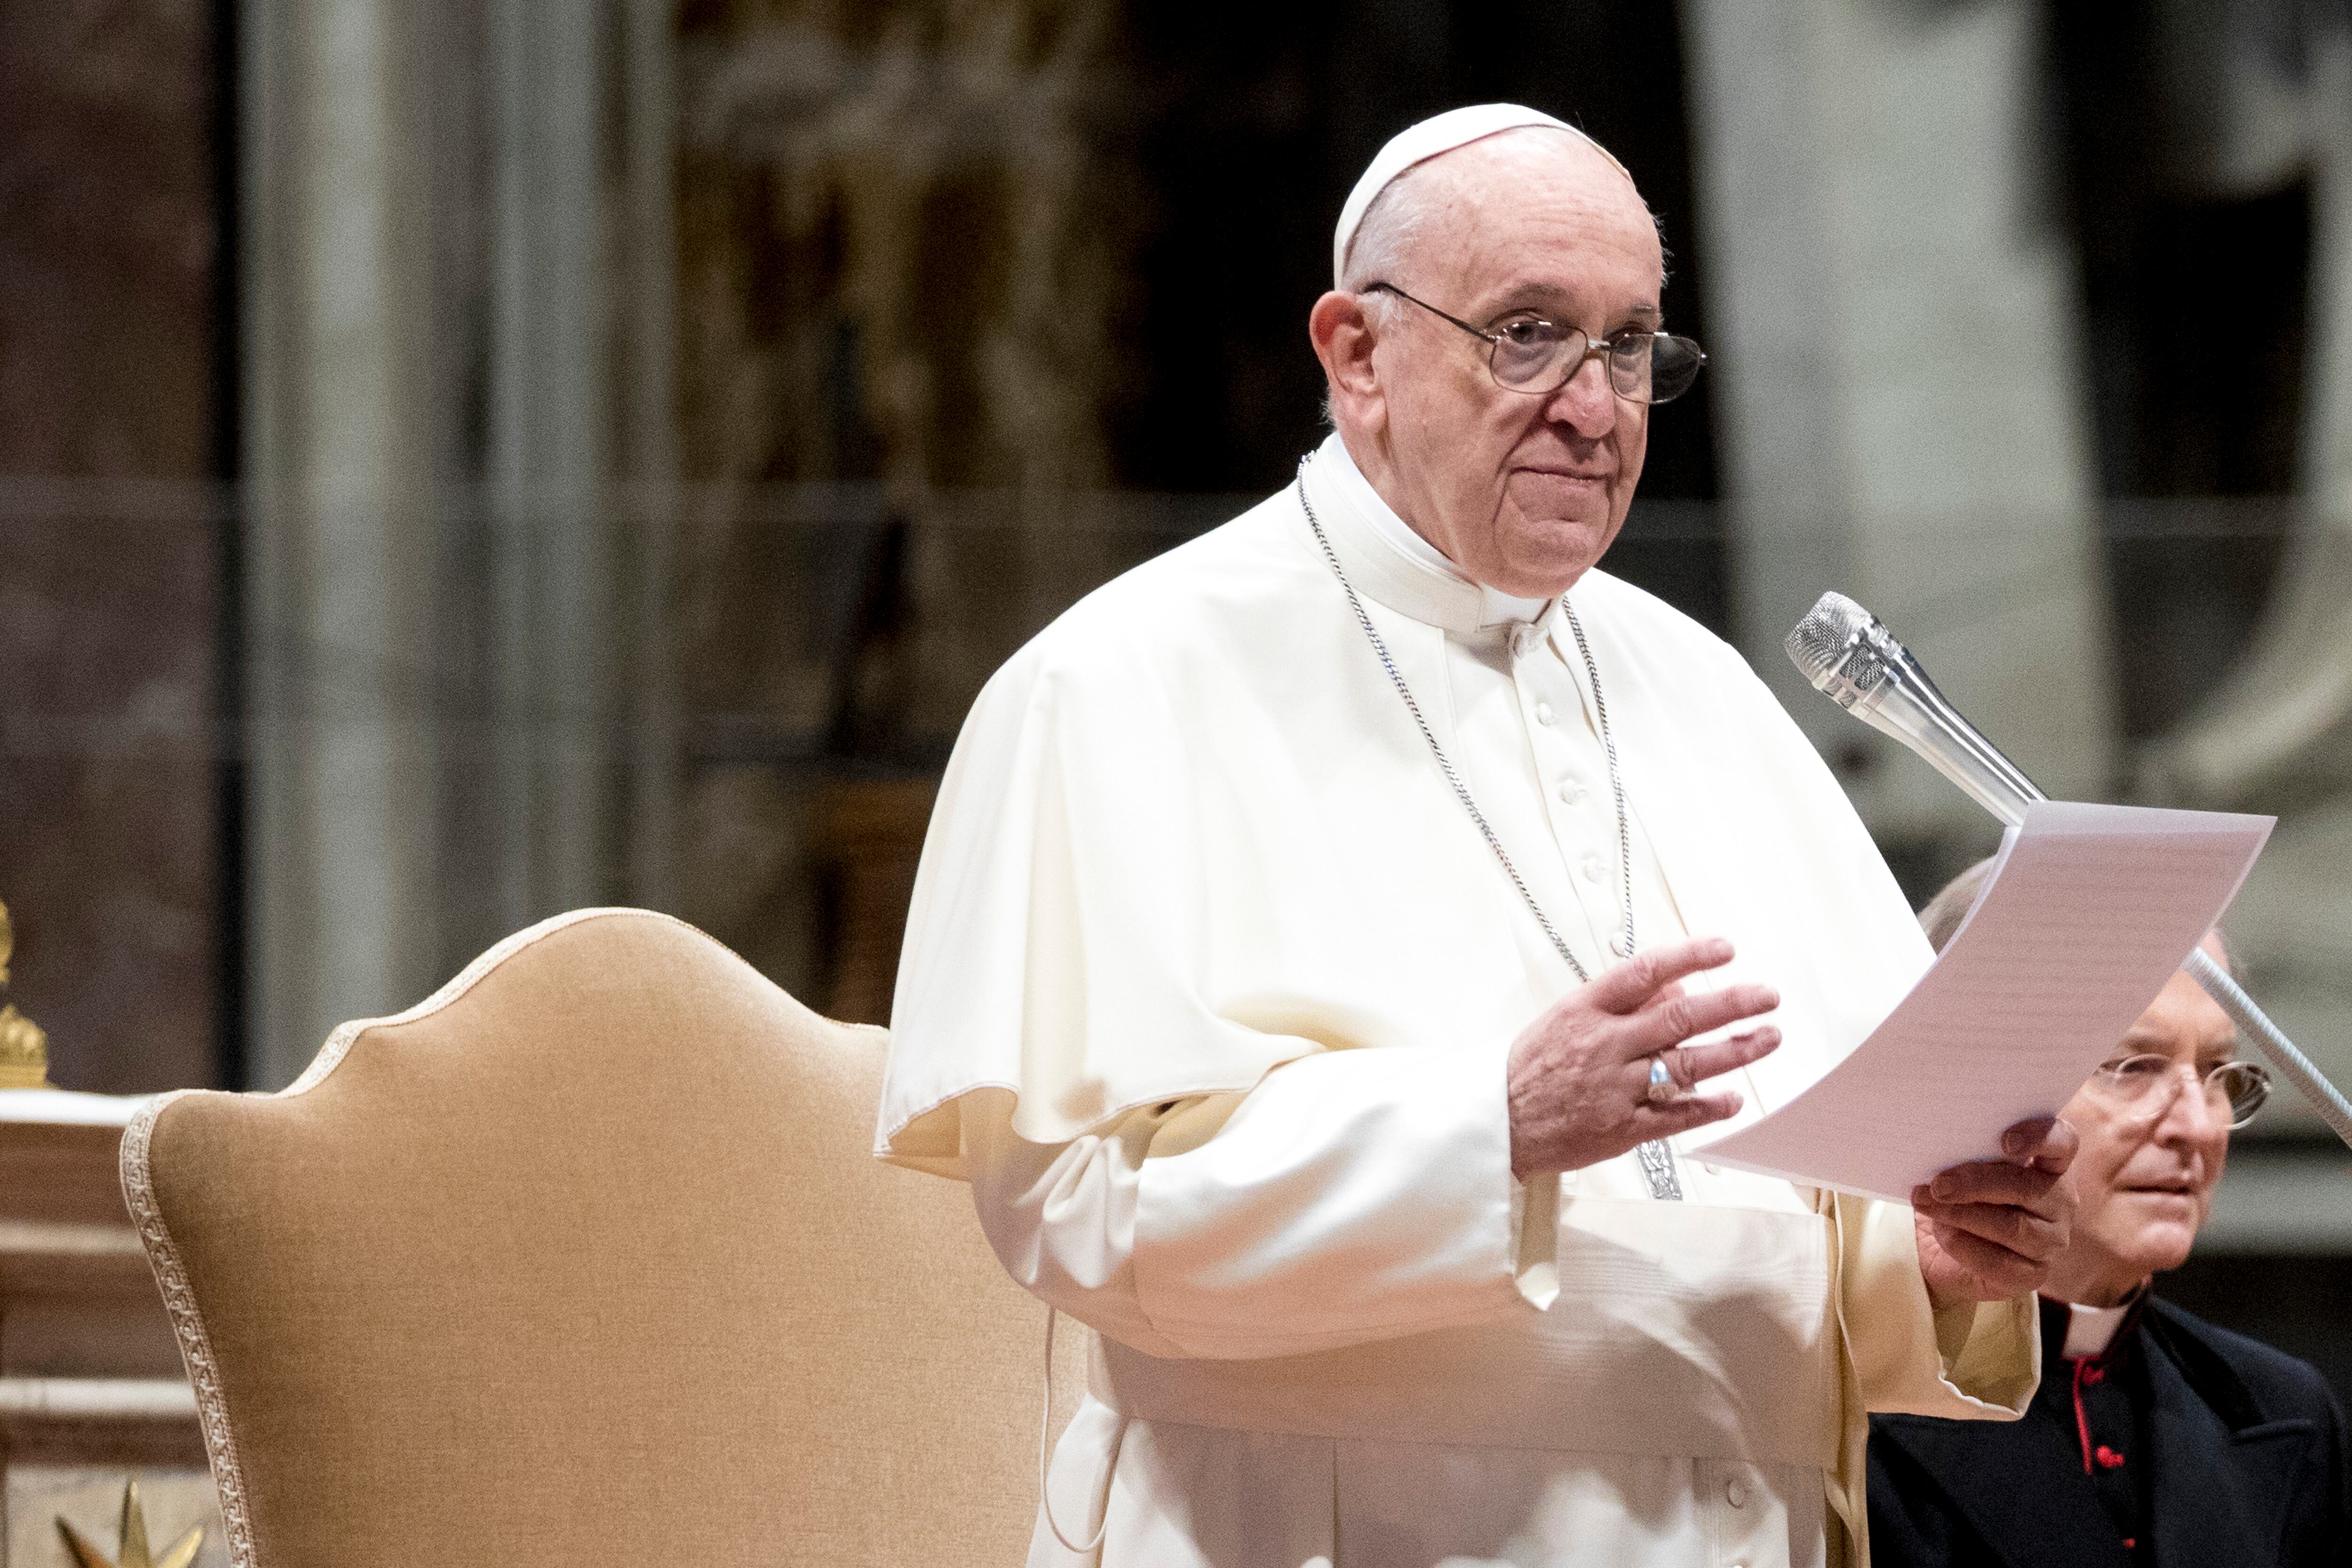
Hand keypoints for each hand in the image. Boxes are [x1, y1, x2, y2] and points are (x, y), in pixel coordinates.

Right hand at [1507, 936, 1780, 1179]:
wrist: (1498, 1121)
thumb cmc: (1531, 1066)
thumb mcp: (1567, 1018)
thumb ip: (1622, 1004)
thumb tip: (1677, 988)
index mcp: (1586, 1010)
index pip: (1644, 972)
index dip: (1689, 956)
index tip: (1725, 948)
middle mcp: (1604, 1045)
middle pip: (1678, 1018)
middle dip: (1731, 1004)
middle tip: (1767, 996)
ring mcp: (1615, 1088)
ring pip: (1687, 1066)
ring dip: (1735, 1051)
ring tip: (1768, 1037)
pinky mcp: (1622, 1129)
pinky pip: (1676, 1117)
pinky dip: (1709, 1107)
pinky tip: (1735, 1099)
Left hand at [1912, 1116, 2078, 1305]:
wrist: (1946, 1246)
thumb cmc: (1960, 1193)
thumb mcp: (1961, 1167)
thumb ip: (1965, 1152)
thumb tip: (1939, 1145)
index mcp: (2050, 1164)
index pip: (2063, 1142)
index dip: (2041, 1137)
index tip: (2005, 1142)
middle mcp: (2060, 1201)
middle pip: (2027, 1188)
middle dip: (1976, 1184)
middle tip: (1938, 1184)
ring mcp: (2051, 1240)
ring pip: (2012, 1227)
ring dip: (1962, 1214)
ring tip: (1927, 1203)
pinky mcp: (2033, 1275)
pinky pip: (1998, 1262)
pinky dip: (1962, 1245)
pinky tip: (1942, 1234)